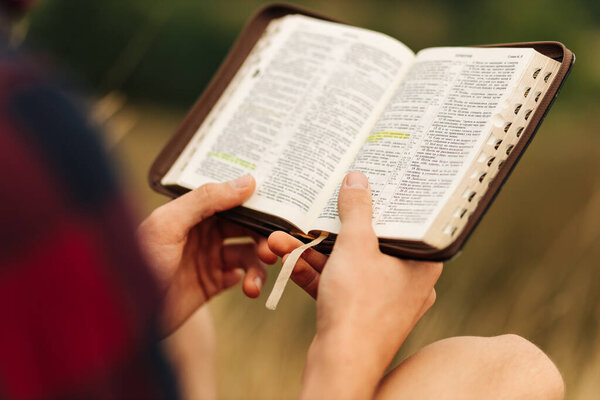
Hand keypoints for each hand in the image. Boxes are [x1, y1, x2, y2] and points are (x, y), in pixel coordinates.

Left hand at [137, 175, 277, 335]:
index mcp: (191, 211)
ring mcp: (208, 257)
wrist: (127, 316)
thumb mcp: (169, 224)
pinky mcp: (212, 283)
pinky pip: (241, 276)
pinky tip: (246, 287)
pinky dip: (250, 280)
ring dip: (258, 264)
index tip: (280, 203)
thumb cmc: (139, 262)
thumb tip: (247, 181)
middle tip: (273, 248)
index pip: (230, 199)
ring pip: (247, 253)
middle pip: (245, 226)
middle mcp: (202, 231)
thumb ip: (206, 199)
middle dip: (262, 235)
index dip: (254, 200)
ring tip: (255, 282)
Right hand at [267, 171, 441, 399]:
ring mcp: (380, 299)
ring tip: (280, 237)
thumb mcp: (356, 247)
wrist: (340, 366)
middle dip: (330, 228)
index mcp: (421, 263)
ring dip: (311, 250)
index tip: (363, 183)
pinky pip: (336, 283)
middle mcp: (406, 280)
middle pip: (369, 241)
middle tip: (313, 209)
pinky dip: (312, 271)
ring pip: (345, 263)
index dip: (382, 200)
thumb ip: (357, 209)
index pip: (404, 221)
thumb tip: (358, 179)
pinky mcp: (358, 312)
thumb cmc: (359, 307)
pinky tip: (285, 257)